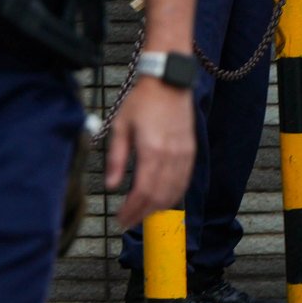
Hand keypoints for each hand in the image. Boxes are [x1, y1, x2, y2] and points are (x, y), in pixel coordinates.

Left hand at [107, 75, 197, 227]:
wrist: (169, 81)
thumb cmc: (142, 101)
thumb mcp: (120, 126)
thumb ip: (116, 158)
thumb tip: (111, 186)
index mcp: (151, 150)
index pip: (142, 192)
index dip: (131, 210)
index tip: (120, 219)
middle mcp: (171, 156)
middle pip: (159, 197)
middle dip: (142, 213)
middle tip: (128, 221)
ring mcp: (184, 154)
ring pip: (174, 192)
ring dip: (158, 207)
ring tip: (142, 212)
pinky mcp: (190, 151)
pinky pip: (184, 181)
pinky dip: (173, 195)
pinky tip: (162, 199)